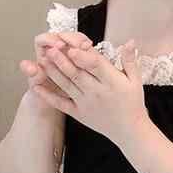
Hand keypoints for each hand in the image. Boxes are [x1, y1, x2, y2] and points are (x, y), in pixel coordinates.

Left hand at [31, 37, 147, 146]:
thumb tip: (130, 41)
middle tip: (50, 49)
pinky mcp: (78, 113)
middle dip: (63, 60)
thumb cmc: (132, 104)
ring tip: (43, 60)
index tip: (72, 47)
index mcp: (112, 82)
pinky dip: (48, 96)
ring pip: (67, 85)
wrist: (129, 130)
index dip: (83, 56)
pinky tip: (37, 86)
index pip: (96, 66)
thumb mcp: (135, 81)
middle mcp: (97, 92)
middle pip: (77, 74)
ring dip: (54, 72)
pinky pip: (61, 103)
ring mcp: (86, 103)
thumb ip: (129, 61)